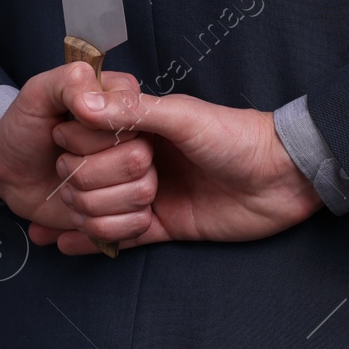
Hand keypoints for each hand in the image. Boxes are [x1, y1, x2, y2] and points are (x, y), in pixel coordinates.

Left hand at [0, 63, 159, 245]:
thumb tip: (94, 95)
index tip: (59, 135)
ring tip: (65, 192)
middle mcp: (138, 140)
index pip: (134, 124)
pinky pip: (136, 224)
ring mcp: (137, 176)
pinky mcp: (130, 209)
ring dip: (90, 200)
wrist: (10, 171)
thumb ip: (69, 80)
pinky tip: (74, 218)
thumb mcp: (39, 93)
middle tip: (60, 166)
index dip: (91, 139)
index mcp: (125, 106)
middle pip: (139, 164)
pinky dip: (98, 226)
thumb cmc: (26, 127)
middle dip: (87, 173)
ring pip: (140, 196)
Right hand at [28, 87, 323, 255]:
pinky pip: (117, 237)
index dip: (83, 148)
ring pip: (93, 210)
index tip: (102, 147)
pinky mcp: (162, 225)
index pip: (77, 140)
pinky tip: (67, 244)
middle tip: (146, 177)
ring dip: (108, 215)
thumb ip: (132, 111)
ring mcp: (145, 194)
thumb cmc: (236, 136)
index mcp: (135, 126)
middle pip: (79, 179)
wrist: (281, 178)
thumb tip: (84, 104)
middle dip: (100, 185)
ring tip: (142, 209)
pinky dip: (91, 241)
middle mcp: (133, 160)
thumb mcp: (184, 116)